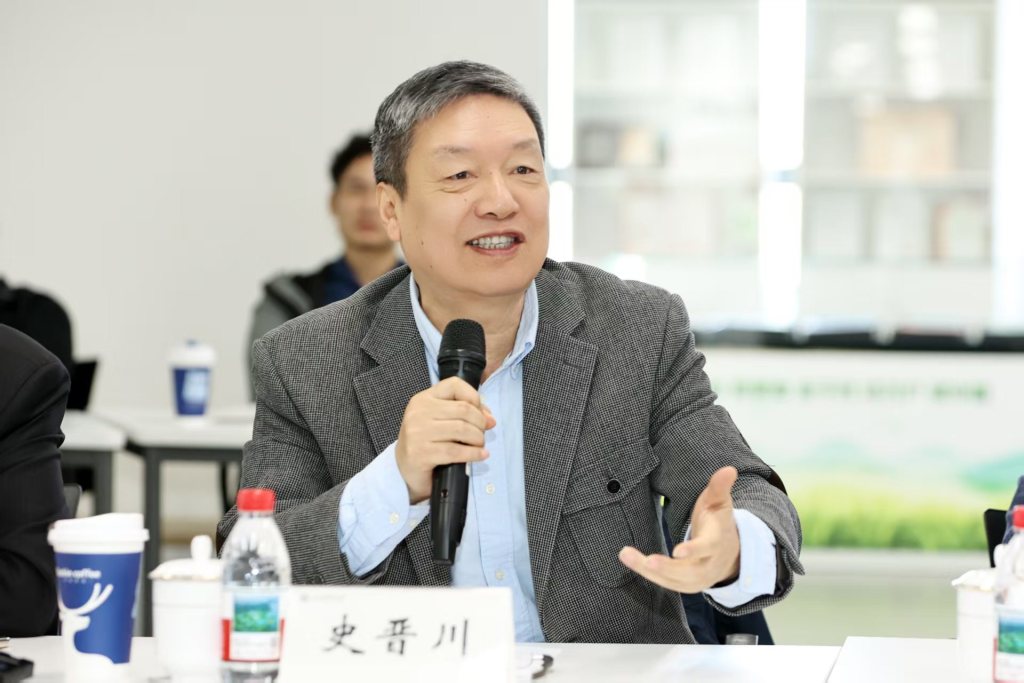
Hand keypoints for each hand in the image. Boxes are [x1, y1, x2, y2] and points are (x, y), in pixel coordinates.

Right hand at [394, 376, 495, 503]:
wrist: (404, 468)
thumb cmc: (427, 441)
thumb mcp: (440, 420)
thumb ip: (463, 412)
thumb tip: (489, 419)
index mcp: (424, 398)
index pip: (454, 385)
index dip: (474, 397)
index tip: (483, 414)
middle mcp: (418, 411)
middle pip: (463, 409)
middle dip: (480, 423)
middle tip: (482, 434)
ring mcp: (417, 432)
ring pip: (462, 429)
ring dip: (478, 439)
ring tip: (480, 445)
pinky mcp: (421, 453)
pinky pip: (455, 451)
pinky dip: (473, 453)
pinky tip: (480, 456)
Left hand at [618, 466, 740, 592]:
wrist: (731, 554)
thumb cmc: (719, 523)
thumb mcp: (720, 503)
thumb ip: (720, 486)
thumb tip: (729, 468)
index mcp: (717, 543)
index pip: (707, 548)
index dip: (693, 550)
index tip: (677, 551)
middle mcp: (708, 565)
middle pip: (688, 571)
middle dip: (667, 567)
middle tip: (647, 560)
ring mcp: (698, 579)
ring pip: (673, 580)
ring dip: (649, 570)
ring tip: (626, 555)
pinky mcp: (686, 586)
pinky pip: (666, 583)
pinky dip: (648, 574)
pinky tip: (631, 560)